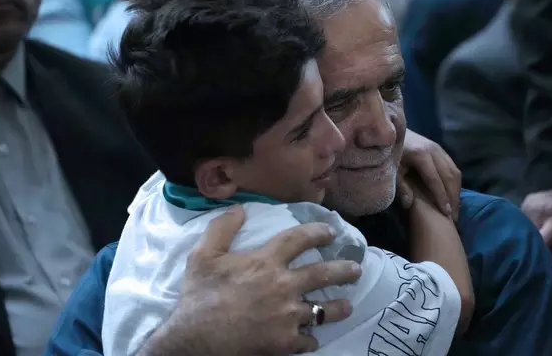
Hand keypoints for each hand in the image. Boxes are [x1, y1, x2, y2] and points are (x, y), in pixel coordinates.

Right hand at [140, 205, 361, 355]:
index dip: (318, 232)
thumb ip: (222, 229)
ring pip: (324, 310)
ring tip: (348, 305)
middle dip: (344, 270)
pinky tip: (312, 337)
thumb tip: (239, 209)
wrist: (195, 339)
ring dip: (339, 307)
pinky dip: (311, 338)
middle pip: (324, 274)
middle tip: (356, 269)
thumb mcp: (202, 256)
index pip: (299, 239)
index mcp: (266, 262)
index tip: (330, 233)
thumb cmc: (199, 296)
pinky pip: (308, 339)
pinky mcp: (285, 342)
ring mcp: (287, 315)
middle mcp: (283, 286)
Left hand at [397, 129, 460, 220]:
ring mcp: (439, 148)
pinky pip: (453, 167)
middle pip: (449, 176)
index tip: (446, 214)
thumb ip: (400, 186)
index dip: (441, 197)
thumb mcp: (391, 170)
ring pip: (454, 172)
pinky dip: (455, 183)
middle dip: (453, 198)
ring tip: (455, 209)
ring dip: (456, 191)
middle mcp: (434, 150)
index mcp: (420, 155)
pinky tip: (453, 195)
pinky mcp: (441, 149)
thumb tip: (409, 205)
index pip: (435, 180)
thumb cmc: (389, 154)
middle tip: (454, 217)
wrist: (391, 133)